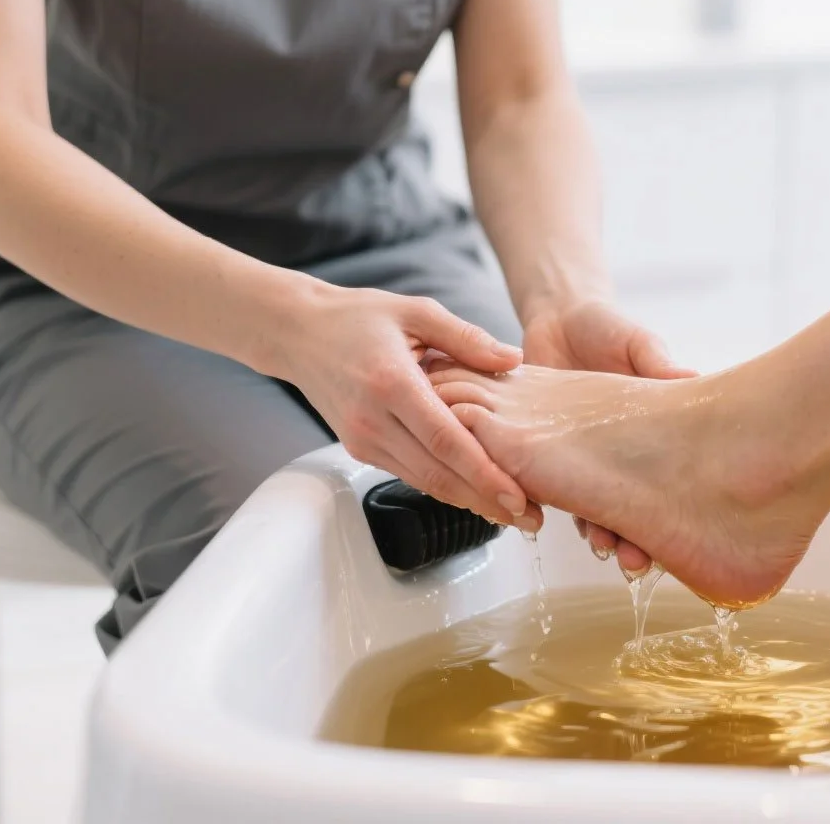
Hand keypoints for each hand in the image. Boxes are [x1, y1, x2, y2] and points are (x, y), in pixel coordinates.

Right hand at [278, 279, 540, 530]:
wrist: (298, 333)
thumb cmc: (359, 317)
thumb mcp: (415, 311)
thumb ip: (465, 337)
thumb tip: (514, 360)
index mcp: (392, 383)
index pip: (445, 441)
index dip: (483, 473)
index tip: (518, 495)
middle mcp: (374, 420)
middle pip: (437, 474)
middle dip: (486, 501)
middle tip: (531, 518)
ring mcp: (363, 440)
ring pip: (424, 482)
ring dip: (469, 501)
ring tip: (514, 513)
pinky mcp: (361, 449)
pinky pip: (410, 473)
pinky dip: (445, 485)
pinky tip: (476, 492)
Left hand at [522, 298, 693, 567]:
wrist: (553, 320)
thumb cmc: (605, 327)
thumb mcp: (635, 341)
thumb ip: (656, 362)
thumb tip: (692, 375)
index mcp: (653, 432)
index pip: (669, 479)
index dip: (673, 510)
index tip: (677, 535)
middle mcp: (621, 456)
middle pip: (633, 506)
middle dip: (636, 537)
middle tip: (637, 560)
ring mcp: (583, 460)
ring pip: (595, 506)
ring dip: (600, 530)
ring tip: (604, 548)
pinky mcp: (543, 454)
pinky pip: (549, 487)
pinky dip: (552, 504)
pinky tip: (554, 519)